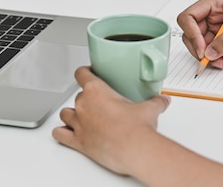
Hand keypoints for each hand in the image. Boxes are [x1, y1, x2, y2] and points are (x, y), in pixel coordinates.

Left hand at [52, 66, 170, 174]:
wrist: (135, 149)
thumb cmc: (137, 128)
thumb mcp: (149, 108)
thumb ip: (155, 102)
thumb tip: (162, 100)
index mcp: (97, 91)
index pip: (82, 74)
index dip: (84, 72)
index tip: (88, 73)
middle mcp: (84, 105)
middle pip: (78, 96)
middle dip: (86, 99)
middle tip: (98, 104)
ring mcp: (79, 123)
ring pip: (65, 113)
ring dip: (71, 114)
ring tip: (80, 117)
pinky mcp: (78, 141)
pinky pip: (60, 134)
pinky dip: (61, 133)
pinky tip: (65, 132)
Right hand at [176, 0, 222, 67]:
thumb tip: (209, 53)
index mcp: (215, 3)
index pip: (188, 17)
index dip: (191, 34)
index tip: (202, 49)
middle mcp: (213, 15)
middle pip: (192, 35)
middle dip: (204, 50)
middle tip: (215, 59)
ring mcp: (219, 29)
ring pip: (204, 48)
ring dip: (218, 55)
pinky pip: (215, 54)